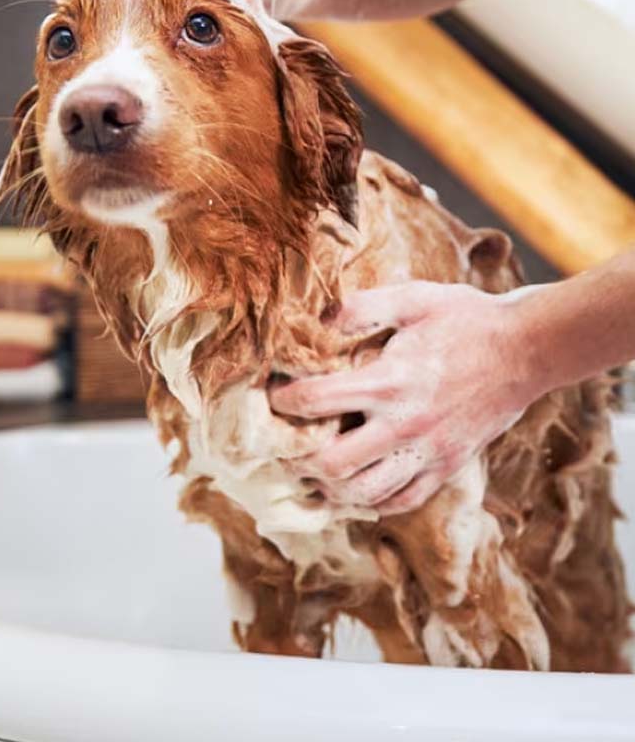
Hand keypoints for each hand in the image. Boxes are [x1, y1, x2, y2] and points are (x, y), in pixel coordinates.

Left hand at [270, 281, 540, 514]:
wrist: (527, 349)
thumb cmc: (465, 319)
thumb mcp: (414, 298)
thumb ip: (363, 307)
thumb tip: (321, 318)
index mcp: (390, 380)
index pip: (317, 400)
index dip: (284, 400)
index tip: (273, 395)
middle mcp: (405, 424)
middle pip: (334, 464)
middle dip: (299, 458)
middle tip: (285, 447)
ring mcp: (428, 452)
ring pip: (366, 493)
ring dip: (331, 488)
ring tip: (312, 474)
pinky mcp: (448, 467)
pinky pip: (403, 500)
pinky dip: (373, 502)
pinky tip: (356, 489)